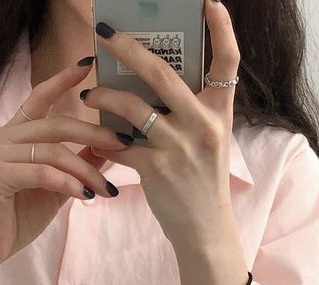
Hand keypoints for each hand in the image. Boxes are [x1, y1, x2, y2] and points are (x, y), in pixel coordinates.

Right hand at [0, 59, 129, 274]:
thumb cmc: (18, 218)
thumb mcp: (56, 186)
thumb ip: (77, 164)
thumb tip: (109, 146)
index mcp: (14, 133)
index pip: (39, 98)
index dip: (62, 80)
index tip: (88, 64)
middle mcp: (1, 136)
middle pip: (57, 125)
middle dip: (95, 134)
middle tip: (124, 144)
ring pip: (53, 151)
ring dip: (86, 170)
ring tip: (106, 189)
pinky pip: (42, 172)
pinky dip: (68, 183)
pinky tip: (85, 197)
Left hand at [86, 0, 241, 253]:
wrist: (204, 228)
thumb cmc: (202, 181)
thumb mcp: (210, 141)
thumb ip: (190, 112)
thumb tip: (151, 84)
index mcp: (219, 113)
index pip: (228, 64)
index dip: (222, 29)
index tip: (209, 2)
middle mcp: (203, 125)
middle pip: (163, 74)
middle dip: (129, 48)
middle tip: (105, 32)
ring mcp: (180, 147)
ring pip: (134, 108)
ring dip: (105, 96)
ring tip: (90, 95)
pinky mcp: (157, 170)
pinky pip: (121, 145)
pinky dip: (104, 140)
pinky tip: (95, 137)